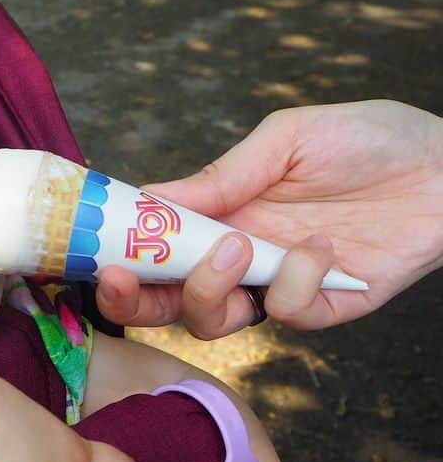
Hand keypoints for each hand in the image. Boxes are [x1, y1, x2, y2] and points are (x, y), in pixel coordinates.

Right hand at [97, 100, 442, 337]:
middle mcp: (238, 258)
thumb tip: (148, 195)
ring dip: (209, 288)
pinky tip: (323, 246)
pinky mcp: (323, 309)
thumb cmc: (368, 139)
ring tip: (240, 243)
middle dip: (133, 301)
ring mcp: (276, 287)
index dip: (116, 258)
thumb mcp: (284, 140)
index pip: (152, 249)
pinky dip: (293, 281)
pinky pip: (284, 313)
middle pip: (165, 302)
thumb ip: (220, 174)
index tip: (94, 252)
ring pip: (213, 321)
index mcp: (218, 216)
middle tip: (122, 278)